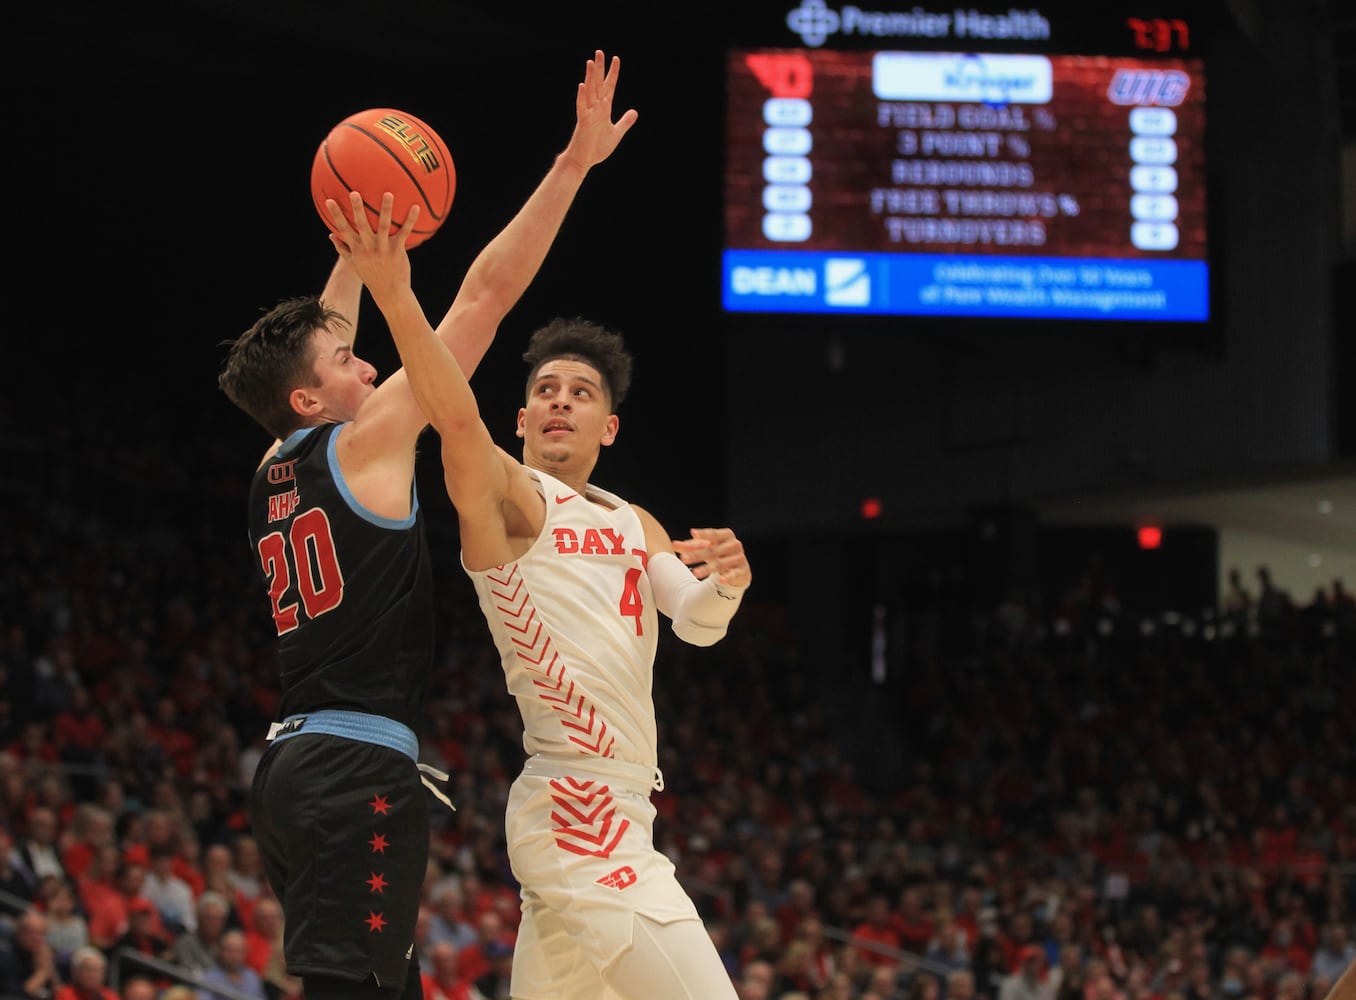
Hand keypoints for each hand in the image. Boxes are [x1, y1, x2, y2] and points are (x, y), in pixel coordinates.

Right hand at [326, 191, 416, 300]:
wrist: (389, 292)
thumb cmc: (371, 276)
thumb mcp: (354, 264)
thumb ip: (342, 248)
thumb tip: (330, 235)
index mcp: (357, 249)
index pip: (343, 229)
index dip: (336, 215)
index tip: (329, 200)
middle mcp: (369, 248)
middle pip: (361, 225)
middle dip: (357, 209)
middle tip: (354, 193)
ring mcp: (384, 249)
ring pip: (384, 225)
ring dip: (386, 209)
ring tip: (388, 193)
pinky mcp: (398, 251)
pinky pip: (405, 233)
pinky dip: (410, 220)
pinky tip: (415, 207)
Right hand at [561, 50, 637, 170]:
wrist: (583, 161)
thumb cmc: (597, 148)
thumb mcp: (616, 133)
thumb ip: (625, 122)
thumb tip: (635, 112)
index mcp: (604, 110)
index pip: (609, 87)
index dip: (613, 73)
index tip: (616, 59)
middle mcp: (596, 108)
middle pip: (598, 85)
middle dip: (600, 69)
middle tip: (600, 52)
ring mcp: (588, 114)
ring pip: (589, 92)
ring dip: (590, 77)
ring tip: (591, 62)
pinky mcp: (583, 123)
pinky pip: (582, 108)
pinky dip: (582, 97)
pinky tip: (582, 85)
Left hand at [672, 528, 750, 588]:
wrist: (738, 567)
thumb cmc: (718, 553)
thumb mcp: (706, 547)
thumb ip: (690, 546)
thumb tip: (674, 545)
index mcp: (726, 535)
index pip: (713, 534)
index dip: (704, 534)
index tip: (693, 533)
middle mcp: (734, 545)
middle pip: (713, 550)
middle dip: (697, 555)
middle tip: (683, 559)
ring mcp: (739, 558)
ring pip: (721, 564)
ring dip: (707, 568)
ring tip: (695, 573)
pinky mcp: (743, 571)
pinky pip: (734, 574)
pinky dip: (728, 577)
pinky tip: (720, 581)